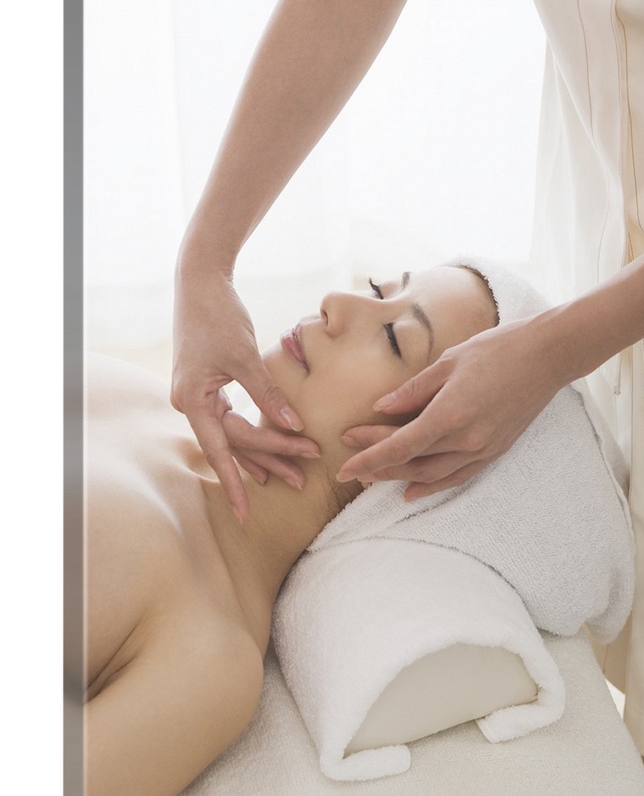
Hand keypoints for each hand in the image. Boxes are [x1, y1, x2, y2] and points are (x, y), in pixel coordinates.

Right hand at [172, 263, 318, 520]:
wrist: (200, 282)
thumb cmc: (218, 314)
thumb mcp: (244, 354)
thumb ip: (267, 392)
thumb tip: (293, 424)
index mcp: (191, 399)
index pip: (218, 450)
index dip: (233, 482)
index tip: (244, 513)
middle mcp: (190, 403)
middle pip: (231, 443)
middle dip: (266, 462)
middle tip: (301, 481)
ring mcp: (198, 395)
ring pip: (234, 433)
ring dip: (264, 451)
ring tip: (293, 475)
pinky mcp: (208, 386)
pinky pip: (232, 419)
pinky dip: (255, 432)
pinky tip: (271, 451)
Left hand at [337, 316, 564, 499]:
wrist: (547, 356)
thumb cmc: (497, 349)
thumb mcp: (448, 362)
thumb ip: (413, 390)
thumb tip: (381, 407)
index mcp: (450, 414)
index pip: (399, 446)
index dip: (369, 458)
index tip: (344, 466)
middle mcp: (466, 439)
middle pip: (411, 460)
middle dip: (377, 463)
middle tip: (350, 461)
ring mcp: (483, 449)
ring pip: (432, 474)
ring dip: (400, 477)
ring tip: (373, 477)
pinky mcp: (495, 451)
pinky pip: (458, 476)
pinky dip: (432, 486)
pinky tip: (412, 491)